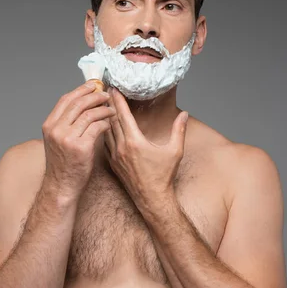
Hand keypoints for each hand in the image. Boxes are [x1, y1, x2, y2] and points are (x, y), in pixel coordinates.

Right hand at [42, 81, 114, 200]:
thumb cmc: (63, 164)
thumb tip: (82, 104)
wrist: (61, 186)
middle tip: (106, 95)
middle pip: (78, 103)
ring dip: (103, 109)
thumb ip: (65, 123)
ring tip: (112, 110)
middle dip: (95, 96)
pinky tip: (109, 123)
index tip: (93, 85)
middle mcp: (56, 129)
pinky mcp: (80, 147)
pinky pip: (97, 127)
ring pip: (89, 114)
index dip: (80, 90)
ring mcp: (67, 138)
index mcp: (49, 125)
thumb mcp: (56, 140)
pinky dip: (105, 122)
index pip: (65, 99)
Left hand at [104, 87, 188, 206]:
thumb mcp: (174, 151)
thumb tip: (184, 114)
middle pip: (111, 120)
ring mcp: (115, 155)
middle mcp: (122, 147)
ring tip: (102, 106)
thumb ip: (179, 130)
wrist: (152, 199)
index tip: (113, 89)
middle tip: (105, 91)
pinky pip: (105, 143)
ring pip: (106, 131)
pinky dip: (104, 132)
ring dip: (104, 117)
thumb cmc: (164, 176)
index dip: (118, 100)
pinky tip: (103, 127)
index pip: (123, 115)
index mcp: (135, 141)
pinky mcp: (112, 163)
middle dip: (108, 104)